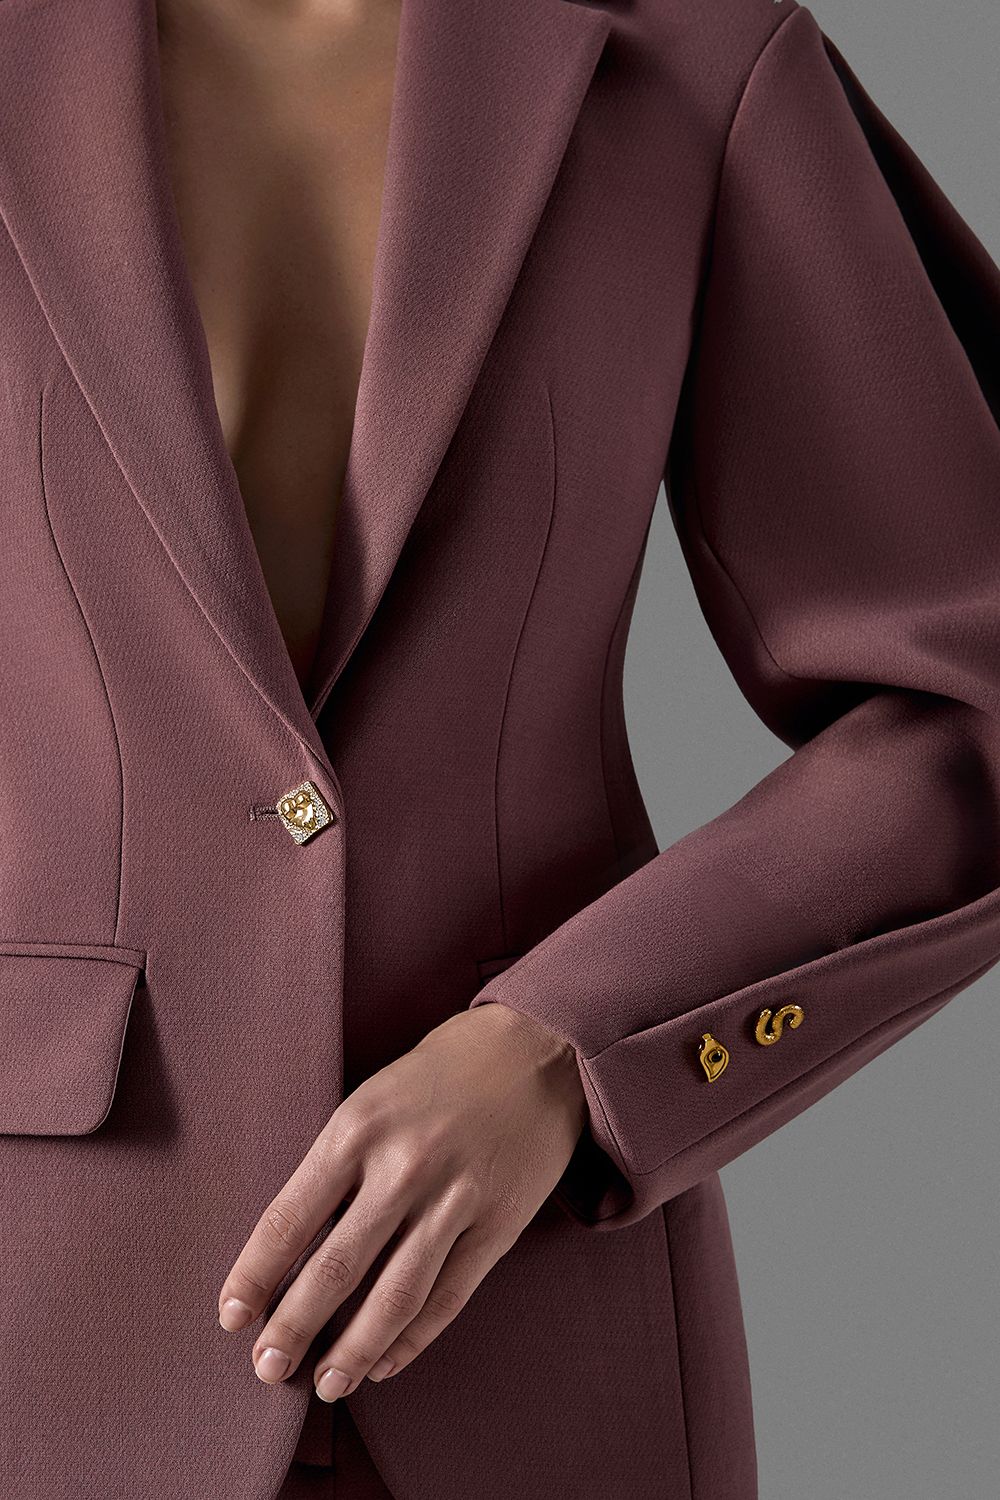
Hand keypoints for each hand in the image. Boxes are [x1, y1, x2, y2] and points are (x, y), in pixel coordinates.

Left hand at [216, 1001, 587, 1399]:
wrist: (536, 1048)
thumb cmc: (439, 1075)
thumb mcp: (373, 1099)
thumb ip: (337, 1165)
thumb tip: (292, 1251)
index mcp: (358, 1128)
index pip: (290, 1218)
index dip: (255, 1275)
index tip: (231, 1317)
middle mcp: (403, 1166)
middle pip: (336, 1267)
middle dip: (293, 1327)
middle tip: (266, 1367)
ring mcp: (455, 1198)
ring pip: (394, 1296)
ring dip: (353, 1351)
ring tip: (325, 1386)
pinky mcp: (499, 1223)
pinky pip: (449, 1296)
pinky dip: (413, 1339)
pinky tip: (385, 1364)